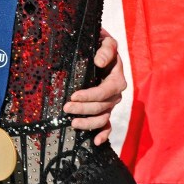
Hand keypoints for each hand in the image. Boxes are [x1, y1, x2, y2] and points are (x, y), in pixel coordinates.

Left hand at [63, 29, 125, 144]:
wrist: (101, 49)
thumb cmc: (101, 44)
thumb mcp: (106, 41)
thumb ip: (106, 49)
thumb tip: (99, 61)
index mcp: (117, 79)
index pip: (104, 92)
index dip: (89, 96)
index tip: (73, 96)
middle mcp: (116, 94)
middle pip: (101, 107)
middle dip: (83, 109)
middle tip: (66, 108)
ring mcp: (111, 103)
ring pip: (103, 118)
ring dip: (89, 123)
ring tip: (73, 123)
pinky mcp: (106, 108)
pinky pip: (107, 125)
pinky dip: (104, 134)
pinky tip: (95, 142)